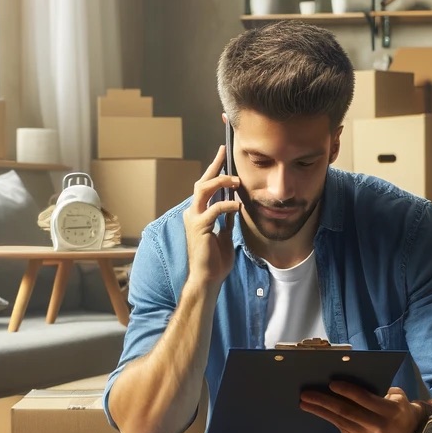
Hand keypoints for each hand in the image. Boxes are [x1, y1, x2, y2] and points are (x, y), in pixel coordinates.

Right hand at [182, 146, 241, 286]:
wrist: (208, 277)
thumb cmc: (216, 260)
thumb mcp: (225, 234)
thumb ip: (227, 219)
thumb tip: (235, 205)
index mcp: (198, 214)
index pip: (206, 187)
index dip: (214, 170)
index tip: (223, 155)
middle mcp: (192, 212)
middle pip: (202, 182)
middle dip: (215, 167)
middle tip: (226, 155)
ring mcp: (194, 218)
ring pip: (204, 190)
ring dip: (221, 182)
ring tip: (236, 182)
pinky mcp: (199, 226)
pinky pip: (214, 209)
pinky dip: (227, 205)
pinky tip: (238, 205)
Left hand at [300, 382, 420, 432]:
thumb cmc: (400, 409)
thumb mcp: (395, 396)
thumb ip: (376, 391)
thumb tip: (347, 384)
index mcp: (391, 412)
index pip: (364, 399)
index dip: (346, 391)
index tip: (330, 383)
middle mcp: (380, 429)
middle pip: (346, 413)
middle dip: (323, 402)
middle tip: (306, 394)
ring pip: (341, 423)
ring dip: (321, 412)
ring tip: (305, 404)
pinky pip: (344, 432)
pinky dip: (333, 421)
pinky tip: (321, 413)